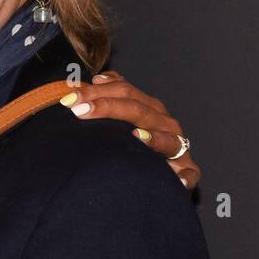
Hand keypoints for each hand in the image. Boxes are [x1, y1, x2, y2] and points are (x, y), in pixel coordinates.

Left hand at [58, 70, 199, 190]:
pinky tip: (174, 178)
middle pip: (138, 109)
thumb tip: (92, 80)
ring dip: (152, 139)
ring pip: (166, 138)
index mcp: (149, 107)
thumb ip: (108, 98)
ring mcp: (178, 145)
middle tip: (78, 110)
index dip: (96, 92)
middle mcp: (164, 122)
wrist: (158, 173)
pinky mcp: (188, 170)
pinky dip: (184, 175)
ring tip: (134, 136)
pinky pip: (189, 173)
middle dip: (107, 107)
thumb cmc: (134, 142)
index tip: (69, 97)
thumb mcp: (121, 117)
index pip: (124, 91)